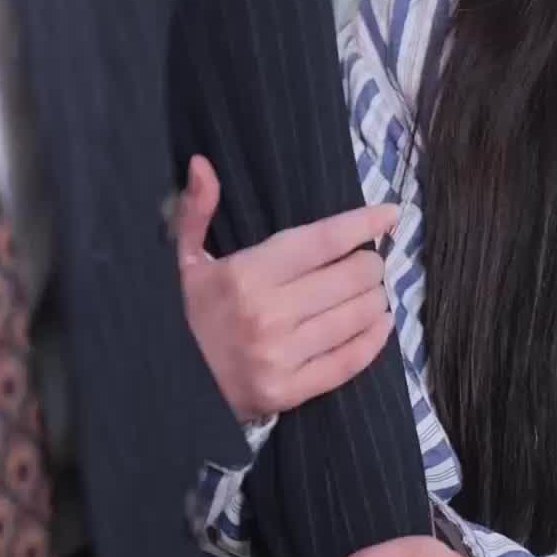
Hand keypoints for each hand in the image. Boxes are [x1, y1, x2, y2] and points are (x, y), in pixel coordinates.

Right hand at [175, 155, 397, 422]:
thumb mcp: (183, 262)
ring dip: (376, 299)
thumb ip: (196, 212)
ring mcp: (281, 357)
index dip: (361, 225)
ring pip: (358, 316)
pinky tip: (380, 323)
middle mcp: (267, 315)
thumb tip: (203, 164)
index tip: (390, 214)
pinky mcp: (290, 392)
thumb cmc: (184, 316)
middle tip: (368, 262)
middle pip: (351, 277)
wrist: (166, 387)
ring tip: (371, 291)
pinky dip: (375, 339)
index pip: (321, 241)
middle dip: (370, 264)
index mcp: (244, 276)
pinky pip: (351, 361)